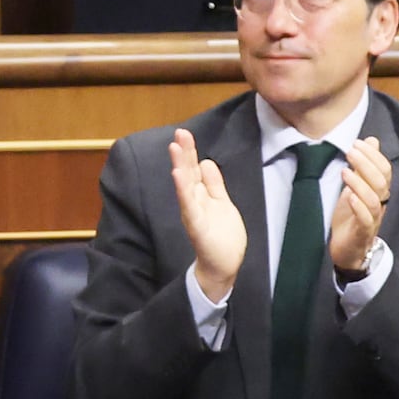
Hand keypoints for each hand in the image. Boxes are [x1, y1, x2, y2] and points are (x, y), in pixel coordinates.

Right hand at [171, 131, 251, 295]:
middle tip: (178, 134)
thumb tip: (206, 161)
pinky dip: (183, 191)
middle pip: (188, 174)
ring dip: (180, 167)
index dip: (190, 152)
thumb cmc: (222, 235)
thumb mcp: (221, 202)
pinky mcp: (196, 226)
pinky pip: (189, 206)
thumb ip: (214, 183)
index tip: (184, 133)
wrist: (224, 265)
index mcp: (201, 195)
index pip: (194, 169)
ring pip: (185, 187)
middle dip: (184, 154)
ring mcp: (194, 214)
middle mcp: (194, 202)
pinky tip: (178, 176)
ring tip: (175, 149)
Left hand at [323, 136, 392, 276]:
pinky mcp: (362, 233)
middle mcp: (380, 204)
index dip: (374, 155)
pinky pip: (366, 219)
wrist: (348, 250)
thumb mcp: (356, 186)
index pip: (385, 170)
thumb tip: (372, 140)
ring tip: (345, 171)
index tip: (358, 143)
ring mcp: (372, 219)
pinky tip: (349, 196)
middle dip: (366, 164)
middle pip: (381, 182)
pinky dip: (358, 206)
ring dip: (360, 183)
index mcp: (380, 192)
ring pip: (374, 200)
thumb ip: (364, 165)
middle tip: (350, 151)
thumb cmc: (351, 217)